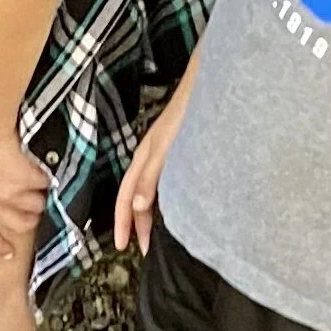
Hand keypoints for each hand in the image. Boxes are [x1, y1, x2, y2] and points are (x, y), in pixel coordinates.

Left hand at [0, 114, 51, 260]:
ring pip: (35, 206)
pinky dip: (47, 176)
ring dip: (40, 196)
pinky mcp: (28, 182)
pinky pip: (45, 184)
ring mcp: (11, 196)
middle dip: (28, 217)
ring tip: (40, 183)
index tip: (8, 253)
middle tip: (35, 207)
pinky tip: (46, 167)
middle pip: (18, 224)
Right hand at [114, 67, 195, 256]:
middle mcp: (150, 157)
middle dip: (135, 223)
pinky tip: (171, 204)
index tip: (123, 245)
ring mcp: (163, 153)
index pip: (126, 197)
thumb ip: (150, 177)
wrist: (208, 83)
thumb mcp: (165, 147)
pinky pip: (162, 182)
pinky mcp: (177, 150)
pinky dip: (161, 198)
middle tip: (141, 247)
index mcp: (143, 158)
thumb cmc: (187, 110)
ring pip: (148, 190)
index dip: (123, 222)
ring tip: (153, 233)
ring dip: (147, 213)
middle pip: (135, 197)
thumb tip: (137, 206)